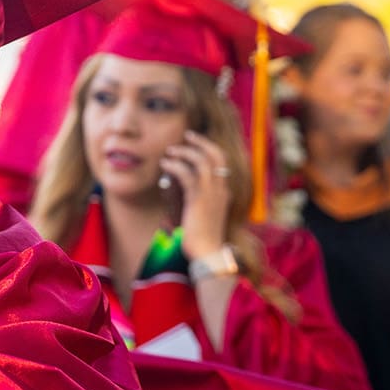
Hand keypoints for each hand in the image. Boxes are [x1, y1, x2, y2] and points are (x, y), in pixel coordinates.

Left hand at [161, 131, 232, 261]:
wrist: (207, 254)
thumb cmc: (201, 238)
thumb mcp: (200, 215)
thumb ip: (194, 199)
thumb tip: (177, 185)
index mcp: (224, 192)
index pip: (221, 162)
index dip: (209, 149)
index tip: (195, 143)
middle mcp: (221, 189)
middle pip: (216, 155)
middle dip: (201, 142)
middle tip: (187, 135)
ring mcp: (212, 194)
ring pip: (201, 161)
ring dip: (184, 152)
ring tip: (170, 151)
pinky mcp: (198, 200)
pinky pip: (187, 174)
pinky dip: (175, 166)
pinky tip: (165, 165)